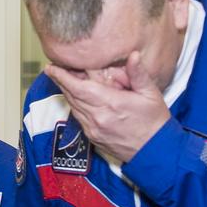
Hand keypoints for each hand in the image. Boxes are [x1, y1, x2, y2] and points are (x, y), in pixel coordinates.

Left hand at [45, 51, 169, 162]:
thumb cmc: (154, 121)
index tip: (51, 67)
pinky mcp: (93, 138)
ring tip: (62, 79)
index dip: (63, 77)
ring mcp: (93, 129)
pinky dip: (75, 105)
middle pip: (72, 96)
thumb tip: (134, 55)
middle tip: (53, 68)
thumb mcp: (151, 94)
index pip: (79, 88)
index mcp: (112, 104)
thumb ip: (138, 74)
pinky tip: (76, 97)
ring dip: (66, 93)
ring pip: (73, 107)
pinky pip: (79, 118)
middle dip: (60, 81)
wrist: (154, 151)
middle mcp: (98, 118)